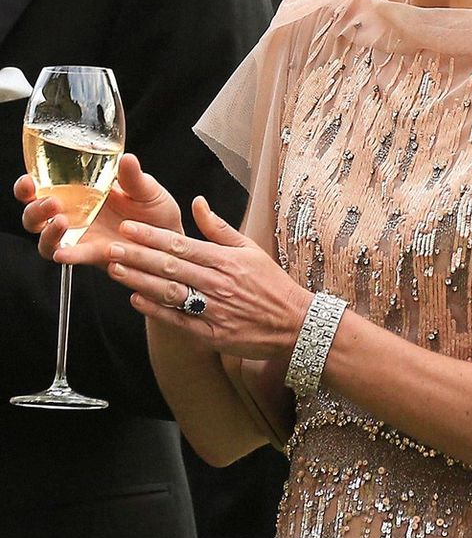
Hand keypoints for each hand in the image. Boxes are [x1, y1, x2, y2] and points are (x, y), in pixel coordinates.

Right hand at [17, 154, 181, 267]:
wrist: (170, 239)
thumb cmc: (155, 210)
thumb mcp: (147, 189)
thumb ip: (134, 177)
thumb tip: (127, 158)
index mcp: (80, 191)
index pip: (44, 185)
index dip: (28, 185)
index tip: (29, 180)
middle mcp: (74, 213)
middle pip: (35, 214)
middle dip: (34, 208)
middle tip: (51, 201)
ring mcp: (81, 236)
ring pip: (47, 238)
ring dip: (48, 231)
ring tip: (62, 222)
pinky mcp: (92, 254)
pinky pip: (74, 256)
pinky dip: (68, 254)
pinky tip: (65, 253)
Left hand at [105, 196, 311, 361]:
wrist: (295, 323)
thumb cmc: (271, 283)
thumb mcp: (250, 248)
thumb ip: (219, 227)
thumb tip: (197, 202)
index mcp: (225, 259)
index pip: (181, 244)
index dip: (152, 236)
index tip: (129, 228)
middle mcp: (218, 283)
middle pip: (171, 266)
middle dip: (138, 255)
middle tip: (111, 246)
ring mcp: (215, 309)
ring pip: (171, 292)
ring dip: (141, 280)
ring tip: (116, 270)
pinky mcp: (213, 334)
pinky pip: (180, 320)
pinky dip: (157, 311)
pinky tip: (137, 300)